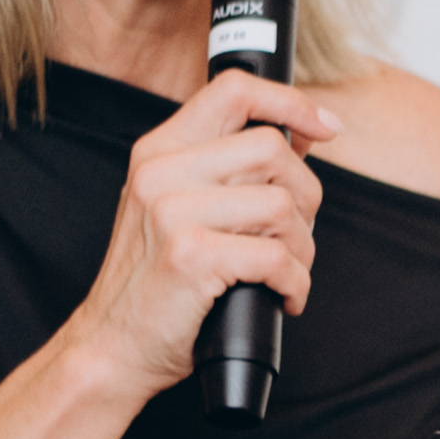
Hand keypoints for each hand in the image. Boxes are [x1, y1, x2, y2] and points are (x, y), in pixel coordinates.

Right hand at [67, 73, 335, 405]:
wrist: (112, 347)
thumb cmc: (155, 286)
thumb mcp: (175, 210)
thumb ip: (225, 172)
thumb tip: (301, 140)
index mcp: (158, 151)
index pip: (234, 91)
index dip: (291, 103)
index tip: (327, 127)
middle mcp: (160, 171)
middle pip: (272, 150)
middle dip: (305, 198)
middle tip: (296, 237)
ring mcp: (171, 211)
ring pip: (281, 205)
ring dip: (302, 247)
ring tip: (287, 273)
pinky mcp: (189, 255)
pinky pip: (276, 257)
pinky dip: (295, 282)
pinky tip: (284, 297)